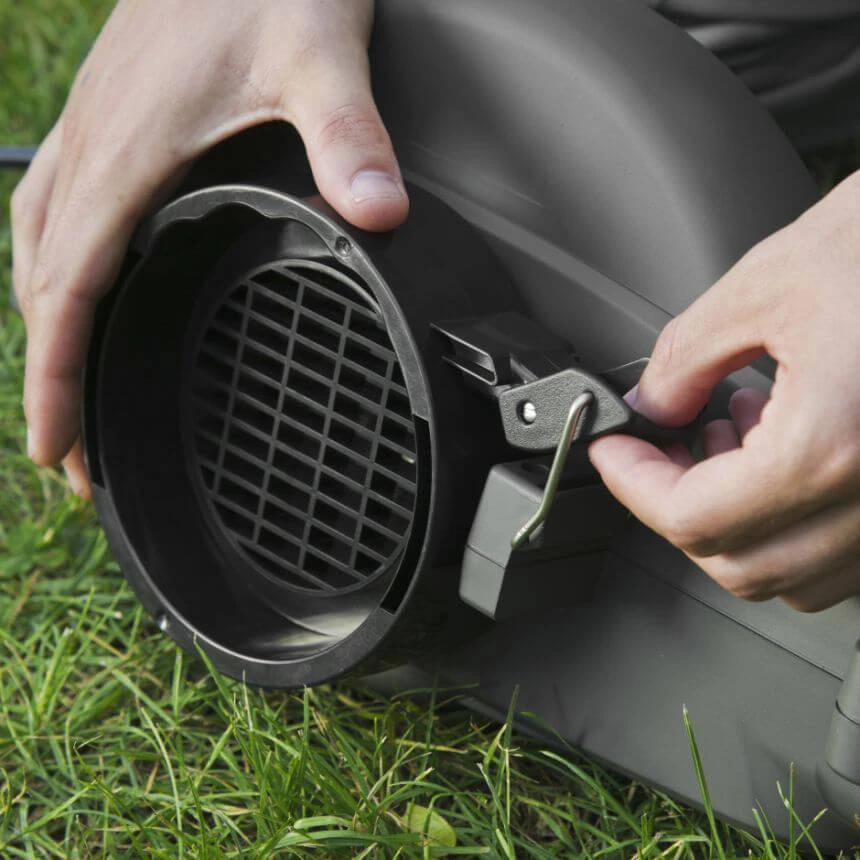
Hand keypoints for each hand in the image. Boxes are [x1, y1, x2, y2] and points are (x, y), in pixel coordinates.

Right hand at [11, 0, 407, 497]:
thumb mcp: (320, 53)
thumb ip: (349, 137)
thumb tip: (380, 214)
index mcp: (127, 155)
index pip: (71, 293)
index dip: (59, 381)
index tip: (60, 450)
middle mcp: (93, 147)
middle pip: (44, 286)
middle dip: (50, 377)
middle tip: (70, 454)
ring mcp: (94, 127)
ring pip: (38, 245)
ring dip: (46, 323)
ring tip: (62, 386)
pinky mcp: (112, 112)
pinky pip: (57, 202)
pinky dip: (54, 260)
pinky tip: (73, 276)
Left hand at [589, 170, 859, 611]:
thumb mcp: (770, 280)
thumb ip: (687, 356)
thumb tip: (651, 403)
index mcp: (835, 446)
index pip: (694, 518)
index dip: (632, 484)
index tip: (613, 450)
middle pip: (740, 564)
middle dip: (677, 507)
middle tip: (657, 450)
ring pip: (795, 575)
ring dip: (735, 520)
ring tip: (725, 437)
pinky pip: (844, 556)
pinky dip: (790, 520)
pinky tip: (783, 447)